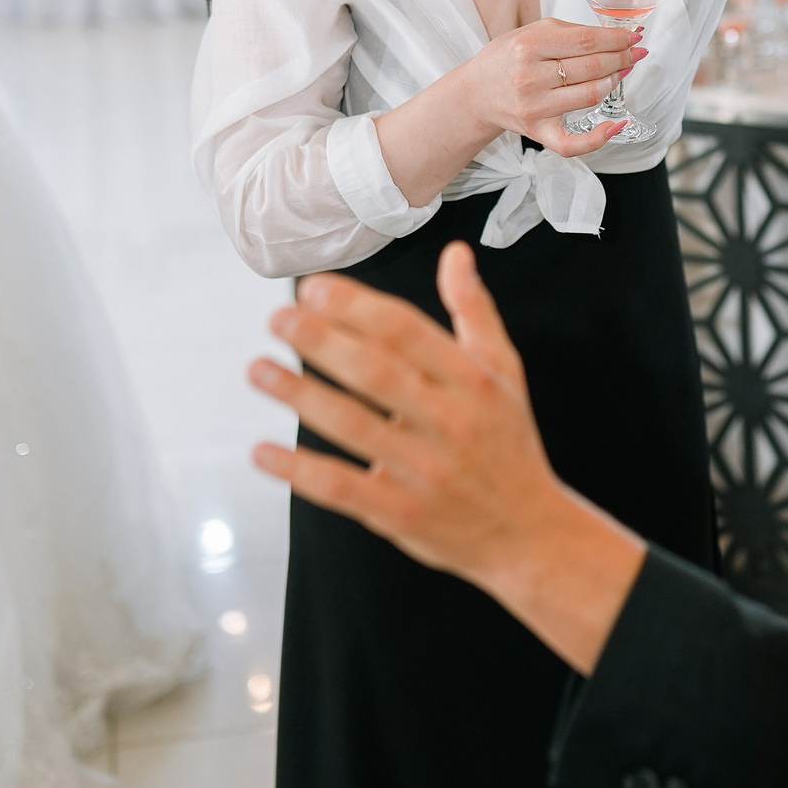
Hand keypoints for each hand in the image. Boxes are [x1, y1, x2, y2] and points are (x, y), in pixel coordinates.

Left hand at [248, 243, 644, 672]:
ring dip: (299, 395)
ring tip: (258, 370)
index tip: (314, 288)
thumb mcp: (505, 372)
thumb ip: (474, 311)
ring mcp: (425, 471)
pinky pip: (341, 488)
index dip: (356, 305)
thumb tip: (455, 254)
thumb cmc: (508, 444)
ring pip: (352, 426)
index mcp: (473, 381)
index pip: (407, 331)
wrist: (529, 533)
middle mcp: (450, 422)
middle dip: (320, 340)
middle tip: (277, 318)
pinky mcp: (401, 514)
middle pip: (375, 373)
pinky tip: (262, 451)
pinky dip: (298, 470)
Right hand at [462, 18, 643, 155]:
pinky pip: (574, 143)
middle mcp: (531, 77)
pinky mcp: (538, 132)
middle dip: (622, 57)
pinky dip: (600, 137)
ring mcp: (535, 107)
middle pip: (593, 67)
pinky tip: (617, 124)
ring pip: (591, 95)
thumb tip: (613, 35)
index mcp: (529, 45)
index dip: (617, 39)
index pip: (587, 41)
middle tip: (634, 53)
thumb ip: (570, 32)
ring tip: (622, 71)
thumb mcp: (531, 32)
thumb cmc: (506, 60)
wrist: (476, 93)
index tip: (634, 37)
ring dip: (615, 82)